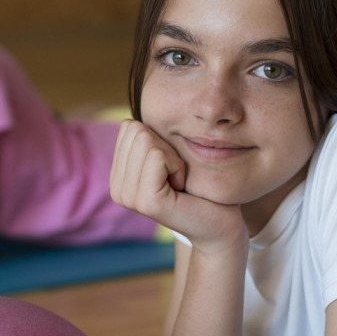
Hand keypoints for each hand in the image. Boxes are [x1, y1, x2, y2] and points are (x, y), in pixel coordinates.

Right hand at [110, 120, 245, 250]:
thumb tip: (137, 112)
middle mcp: (117, 188)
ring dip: (173, 157)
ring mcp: (128, 197)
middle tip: (177, 176)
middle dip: (166, 147)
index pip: (129, 127)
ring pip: (147, 140)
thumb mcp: (169, 156)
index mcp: (118, 176)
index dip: (159, 140)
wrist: (219, 223)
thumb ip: (148, 138)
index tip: (171, 167)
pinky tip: (182, 187)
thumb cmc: (198, 187)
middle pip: (136, 131)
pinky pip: (158, 156)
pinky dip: (178, 165)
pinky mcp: (146, 201)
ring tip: (180, 183)